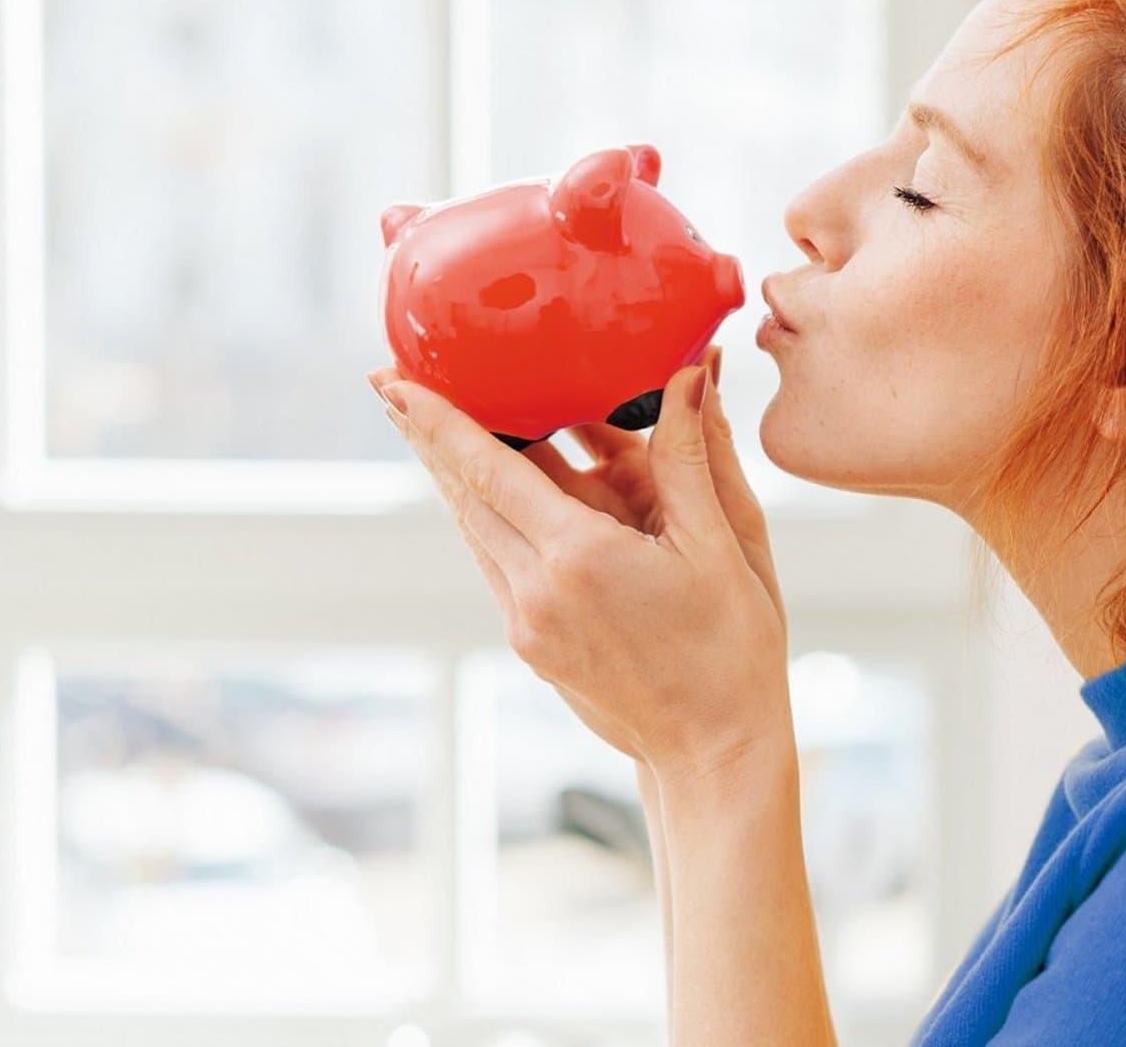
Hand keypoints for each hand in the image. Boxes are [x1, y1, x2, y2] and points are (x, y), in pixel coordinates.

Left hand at [369, 347, 789, 785]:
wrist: (715, 750)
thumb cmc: (734, 648)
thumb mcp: (725, 545)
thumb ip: (692, 456)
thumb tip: (691, 375)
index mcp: (581, 556)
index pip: (489, 469)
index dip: (438, 421)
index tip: (395, 380)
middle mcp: (536, 590)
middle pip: (463, 495)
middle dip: (428, 437)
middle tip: (392, 383)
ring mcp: (526, 623)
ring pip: (475, 530)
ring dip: (454, 476)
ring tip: (432, 427)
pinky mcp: (530, 645)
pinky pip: (497, 563)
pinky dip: (488, 517)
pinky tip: (495, 494)